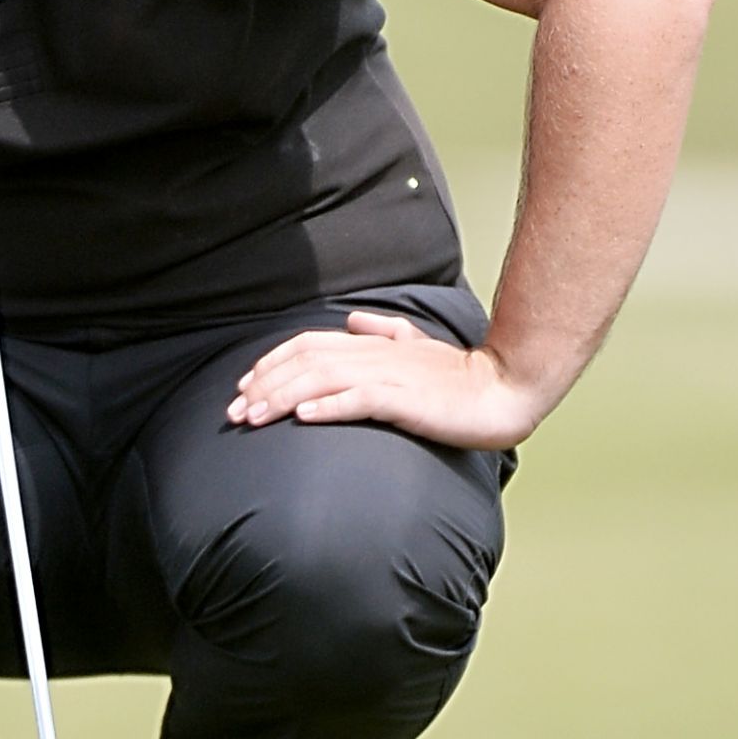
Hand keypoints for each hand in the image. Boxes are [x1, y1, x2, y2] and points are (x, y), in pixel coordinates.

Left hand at [227, 310, 544, 450]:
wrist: (503, 389)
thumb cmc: (460, 377)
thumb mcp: (418, 346)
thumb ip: (385, 331)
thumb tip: (354, 321)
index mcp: (373, 344)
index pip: (308, 344)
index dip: (272, 362)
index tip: (245, 386)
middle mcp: (374, 355)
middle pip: (305, 361)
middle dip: (263, 385)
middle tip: (234, 411)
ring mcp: (390, 376)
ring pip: (322, 380)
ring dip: (282, 398)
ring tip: (254, 417)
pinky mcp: (406, 400)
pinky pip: (360, 401)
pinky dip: (328, 407)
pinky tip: (302, 418)